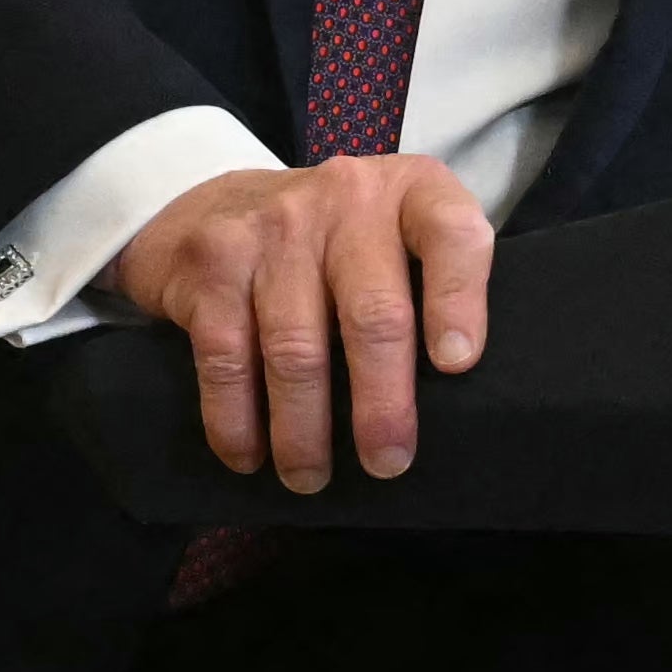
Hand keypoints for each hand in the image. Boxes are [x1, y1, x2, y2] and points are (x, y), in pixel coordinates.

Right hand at [116, 153, 493, 492]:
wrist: (214, 207)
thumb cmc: (333, 244)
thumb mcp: (394, 237)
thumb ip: (431, 286)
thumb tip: (459, 401)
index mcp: (409, 194)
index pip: (451, 234)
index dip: (458, 299)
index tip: (456, 364)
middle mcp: (345, 199)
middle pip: (373, 313)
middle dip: (382, 403)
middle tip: (387, 462)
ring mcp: (273, 229)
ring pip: (297, 348)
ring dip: (304, 428)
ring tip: (310, 477)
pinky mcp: (212, 262)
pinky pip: (227, 356)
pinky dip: (236, 418)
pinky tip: (247, 454)